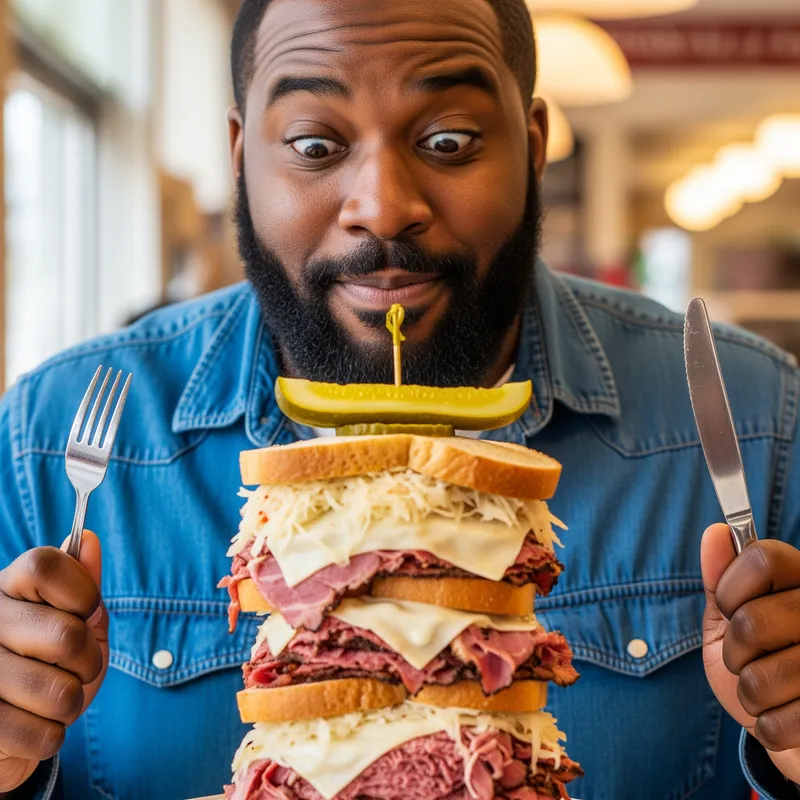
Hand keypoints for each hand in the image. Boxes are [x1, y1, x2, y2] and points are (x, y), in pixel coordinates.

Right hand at [0, 532, 107, 791]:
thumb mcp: (78, 620)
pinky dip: (52, 734)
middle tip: (77, 666)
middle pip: (65, 634)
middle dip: (89, 659)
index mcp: (7, 589)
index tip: (88, 610)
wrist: (12, 730)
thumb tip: (88, 539)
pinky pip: (41, 733)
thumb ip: (84, 584)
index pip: (44, 566)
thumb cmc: (52, 664)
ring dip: (71, 701)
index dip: (82, 591)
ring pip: (59, 691)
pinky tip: (33, 723)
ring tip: (55, 697)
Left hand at [702, 523, 799, 782]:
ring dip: (751, 694)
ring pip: (761, 678)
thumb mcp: (730, 621)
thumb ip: (721, 581)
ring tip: (770, 690)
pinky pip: (779, 722)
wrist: (797, 735)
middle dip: (734, 650)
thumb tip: (714, 532)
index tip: (733, 607)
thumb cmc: (759, 667)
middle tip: (750, 658)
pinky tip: (787, 716)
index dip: (731, 588)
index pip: (762, 560)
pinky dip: (769, 726)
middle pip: (752, 621)